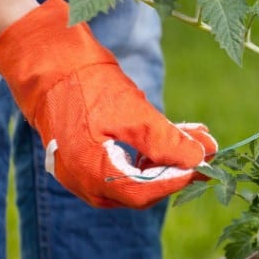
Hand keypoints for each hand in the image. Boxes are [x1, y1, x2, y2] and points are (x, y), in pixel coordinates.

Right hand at [0, 0, 216, 208]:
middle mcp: (86, 183)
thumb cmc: (88, 87)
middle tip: (208, 147)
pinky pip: (126, 165)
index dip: (178, 179)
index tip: (205, 163)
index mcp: (92, 175)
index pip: (145, 193)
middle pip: (143, 189)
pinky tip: (175, 132)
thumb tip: (201, 158)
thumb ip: (166, 140)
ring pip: (138, 176)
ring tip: (198, 134)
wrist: (50, 65)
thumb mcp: (133, 113)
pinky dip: (152, 151)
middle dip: (178, 167)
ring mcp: (85, 173)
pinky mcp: (89, 159)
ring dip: (169, 157)